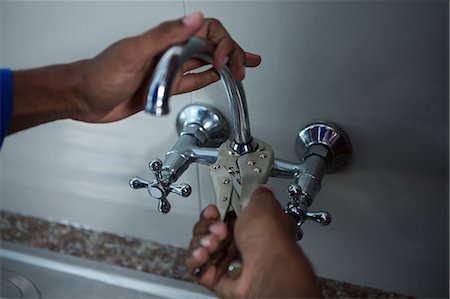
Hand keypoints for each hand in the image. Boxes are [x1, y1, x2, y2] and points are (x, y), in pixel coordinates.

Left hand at [9, 12, 260, 132]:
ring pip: (206, 62)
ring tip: (244, 67)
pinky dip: (209, 78)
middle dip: (232, 53)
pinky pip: (193, 80)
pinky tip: (219, 77)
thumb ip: (165, 35)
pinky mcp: (166, 86)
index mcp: (166, 39)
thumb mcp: (133, 52)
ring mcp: (170, 69)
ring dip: (227, 63)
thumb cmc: (102, 75)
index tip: (225, 63)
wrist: (85, 99)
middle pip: (211, 46)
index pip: (206, 32)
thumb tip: (195, 19)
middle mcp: (171, 52)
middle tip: (245, 66)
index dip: (223, 44)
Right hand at [185, 186, 321, 298]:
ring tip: (213, 243)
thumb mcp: (264, 205)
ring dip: (201, 242)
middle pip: (209, 231)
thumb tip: (261, 189)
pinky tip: (203, 254)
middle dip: (207, 226)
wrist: (267, 269)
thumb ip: (258, 195)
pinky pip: (195, 267)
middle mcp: (243, 246)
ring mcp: (229, 263)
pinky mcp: (217, 279)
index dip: (214, 212)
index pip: (225, 216)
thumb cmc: (269, 239)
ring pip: (200, 247)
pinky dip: (194, 259)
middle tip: (219, 229)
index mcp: (255, 228)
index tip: (214, 210)